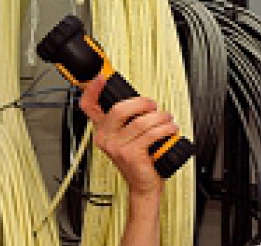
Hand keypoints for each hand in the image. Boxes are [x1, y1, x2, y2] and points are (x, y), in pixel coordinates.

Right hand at [79, 76, 177, 196]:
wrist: (145, 184)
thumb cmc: (140, 159)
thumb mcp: (130, 136)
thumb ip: (130, 119)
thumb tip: (141, 100)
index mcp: (103, 130)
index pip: (89, 107)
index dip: (93, 90)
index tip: (101, 77)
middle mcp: (106, 138)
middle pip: (119, 109)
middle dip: (142, 103)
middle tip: (153, 106)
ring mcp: (116, 147)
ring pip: (140, 121)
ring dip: (159, 117)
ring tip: (167, 119)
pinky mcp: (131, 155)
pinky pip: (151, 134)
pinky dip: (165, 128)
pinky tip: (170, 129)